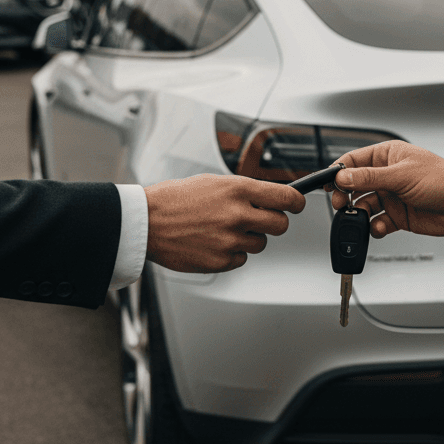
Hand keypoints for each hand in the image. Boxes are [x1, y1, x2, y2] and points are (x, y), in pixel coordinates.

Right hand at [144, 174, 305, 272]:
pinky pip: (241, 260)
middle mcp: (238, 214)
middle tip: (257, 220)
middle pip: (280, 225)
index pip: (286, 197)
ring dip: (248, 239)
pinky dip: (231, 253)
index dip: (297, 203)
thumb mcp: (213, 182)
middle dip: (272, 222)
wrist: (146, 222)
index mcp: (238, 189)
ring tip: (222, 230)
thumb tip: (269, 198)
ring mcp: (230, 240)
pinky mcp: (221, 261)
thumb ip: (243, 191)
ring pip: (260, 244)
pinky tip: (212, 242)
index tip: (297, 205)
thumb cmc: (175, 200)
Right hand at [327, 141, 443, 238]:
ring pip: (364, 206)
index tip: (328, 183)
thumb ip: (369, 178)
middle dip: (346, 196)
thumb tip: (343, 177)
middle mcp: (387, 176)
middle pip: (355, 185)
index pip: (354, 161)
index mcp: (387, 156)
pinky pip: (378, 223)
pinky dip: (375, 227)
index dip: (339, 172)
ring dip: (360, 213)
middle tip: (341, 204)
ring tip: (361, 217)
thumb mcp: (402, 175)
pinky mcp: (398, 216)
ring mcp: (392, 196)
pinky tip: (379, 227)